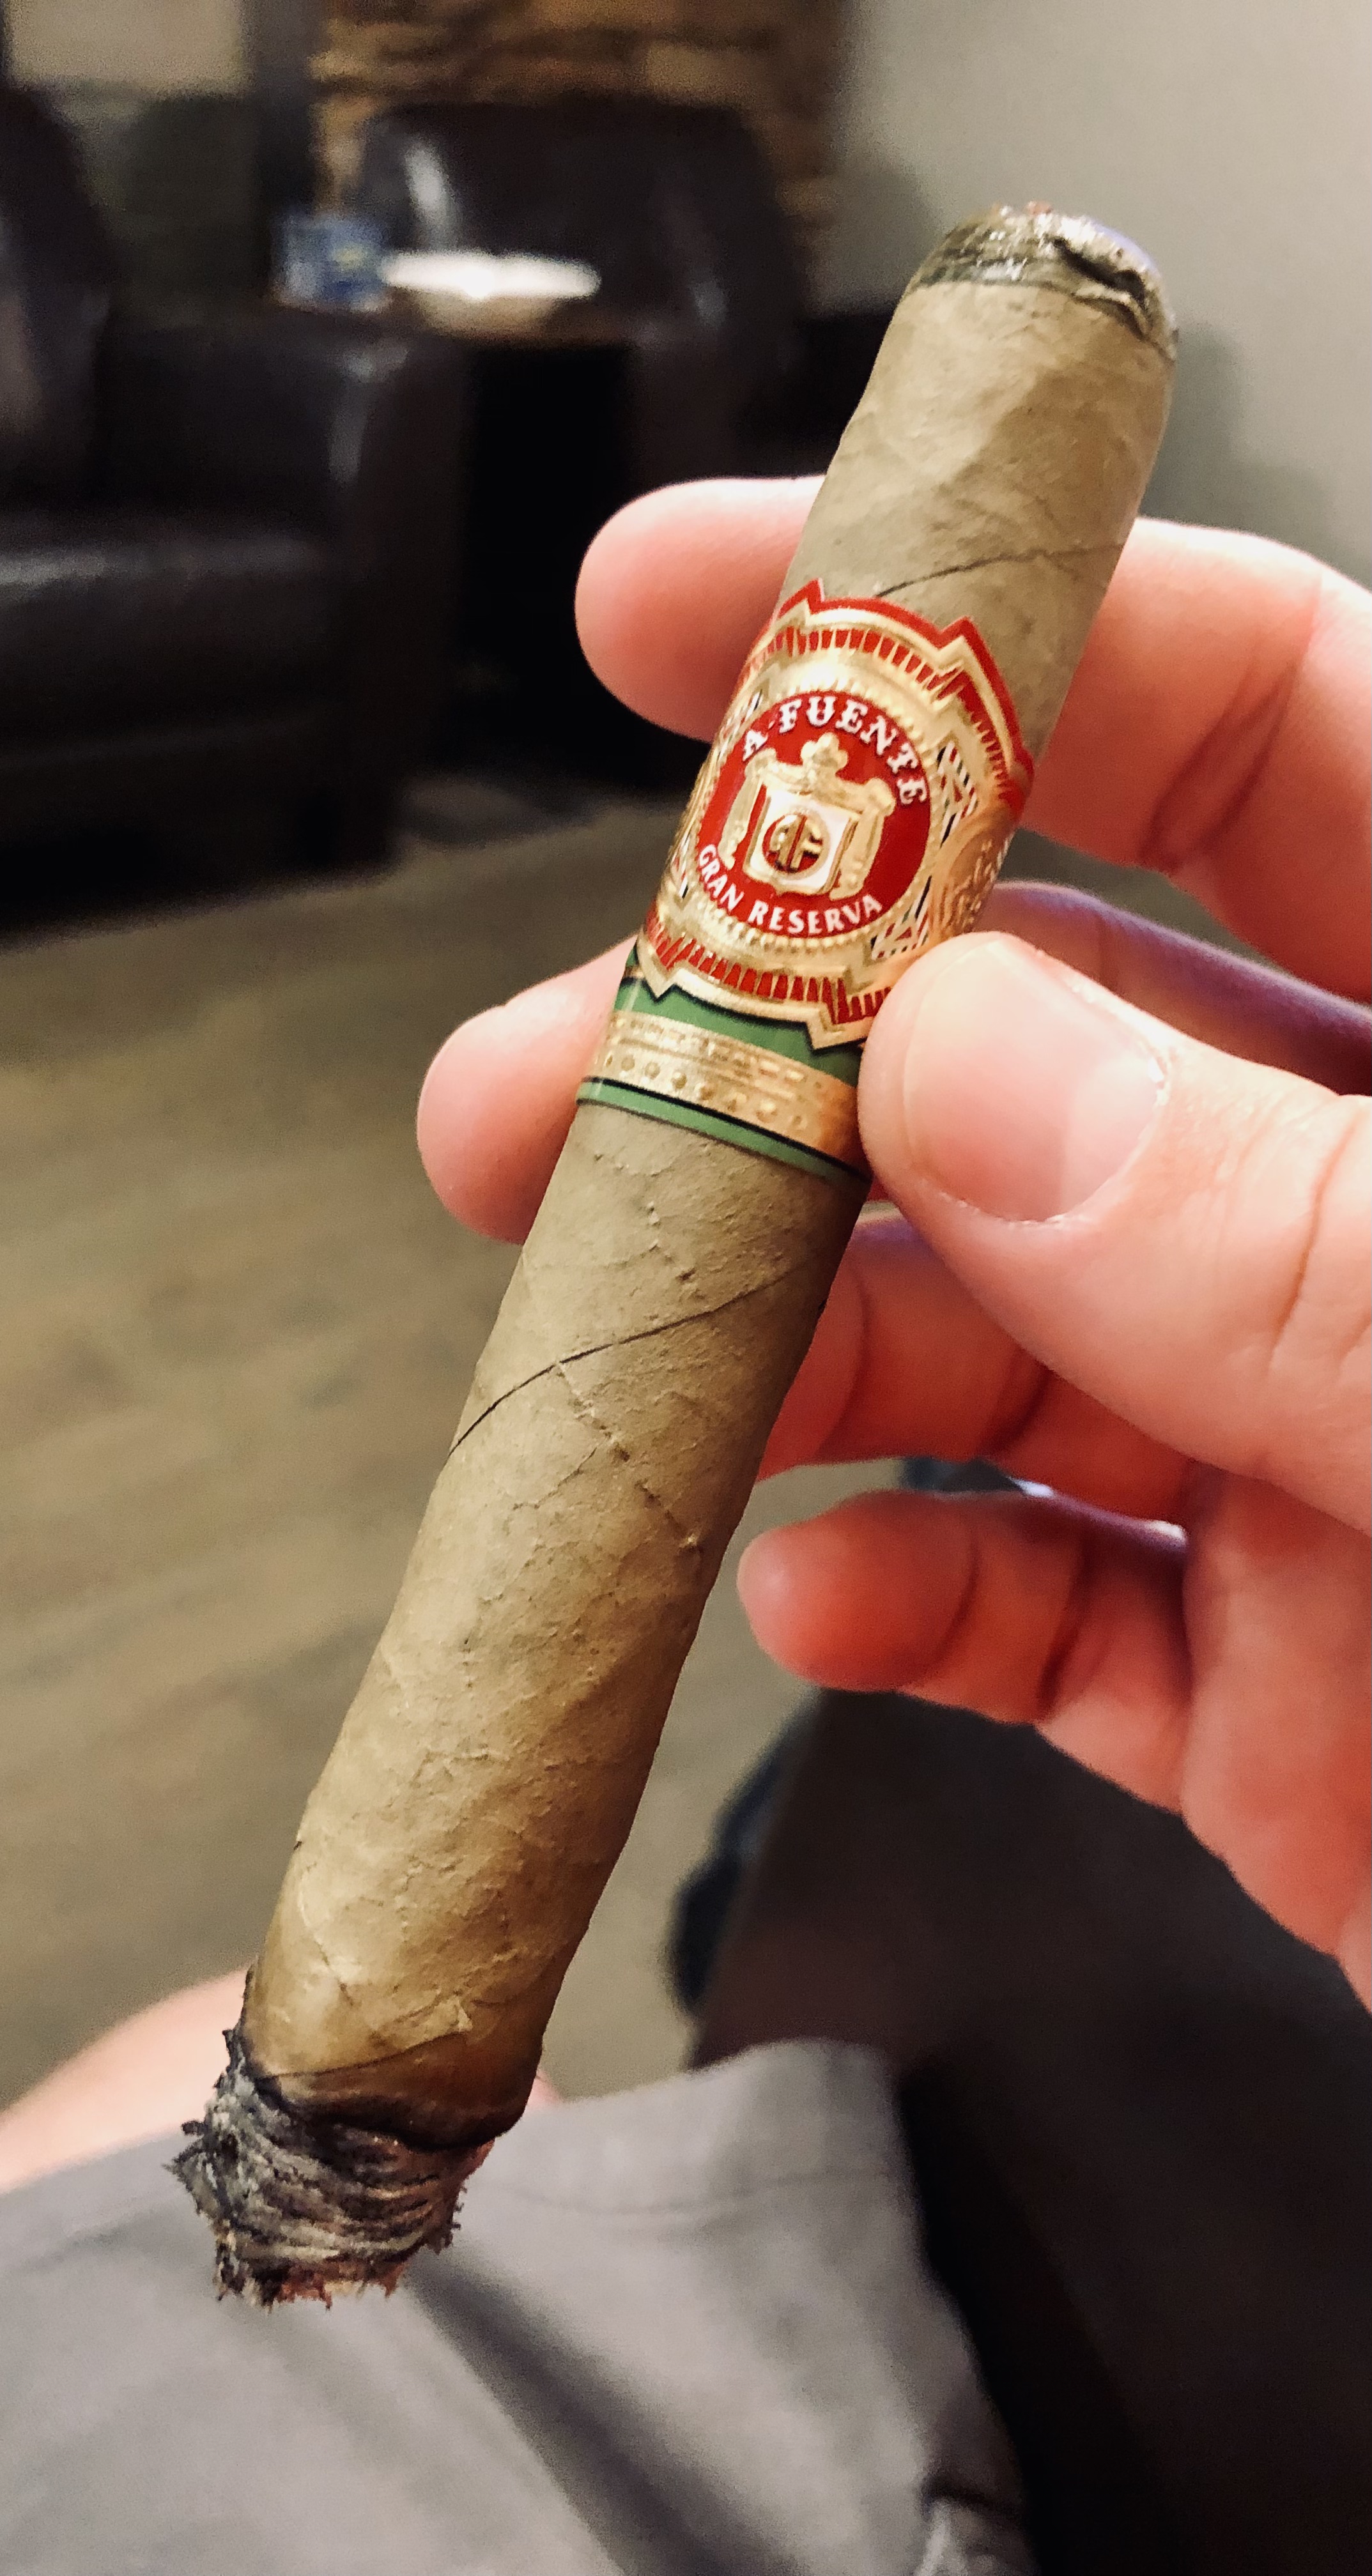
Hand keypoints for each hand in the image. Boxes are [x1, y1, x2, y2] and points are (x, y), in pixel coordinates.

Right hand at [418, 483, 1370, 2001]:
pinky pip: (1035, 1605)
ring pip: (989, 1332)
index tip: (698, 621)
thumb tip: (965, 1074)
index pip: (1259, 724)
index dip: (972, 648)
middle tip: (557, 1090)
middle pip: (1041, 1041)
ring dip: (780, 1338)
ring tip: (604, 1364)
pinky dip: (900, 1596)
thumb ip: (1311, 1238)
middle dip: (774, 1053)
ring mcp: (1318, 1445)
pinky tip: (808, 1592)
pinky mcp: (1261, 1682)